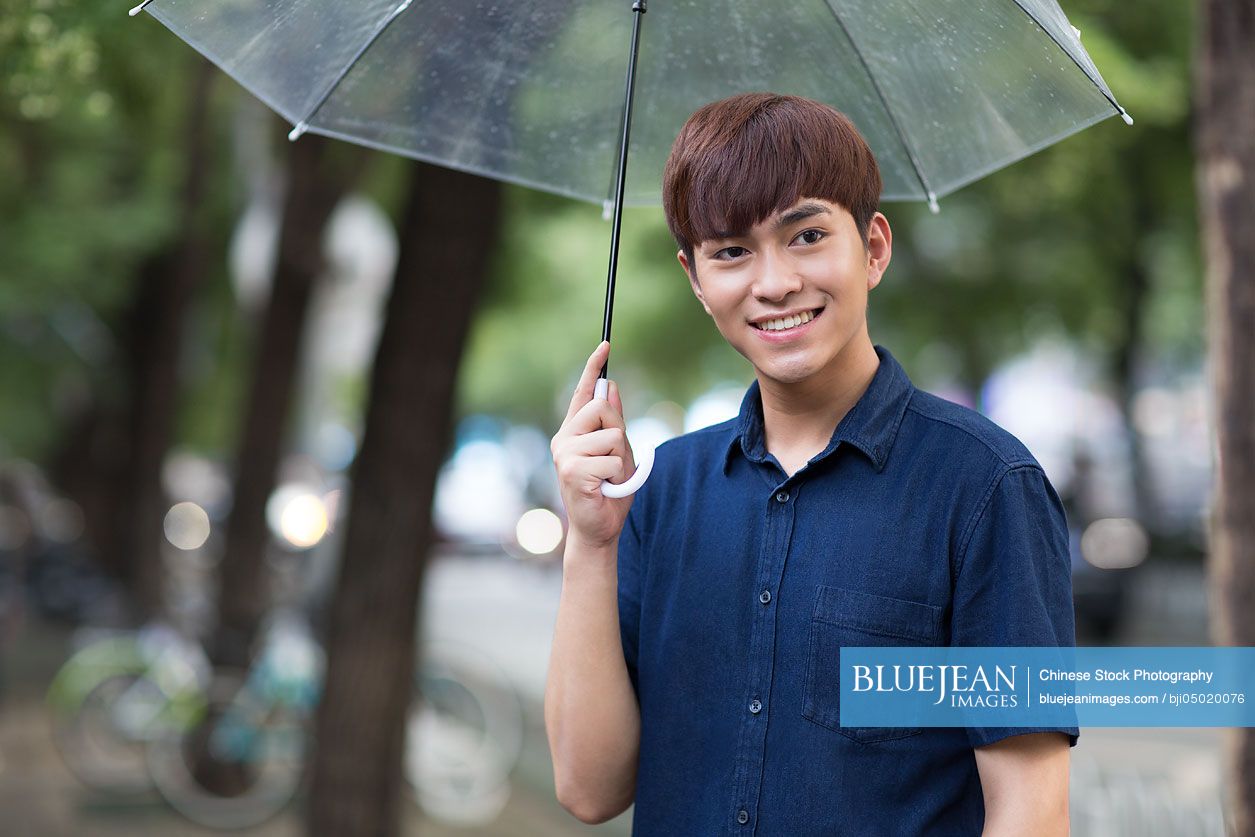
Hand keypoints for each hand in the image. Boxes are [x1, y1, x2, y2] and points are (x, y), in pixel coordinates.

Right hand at [550, 341, 636, 550]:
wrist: (598, 528)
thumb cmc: (609, 492)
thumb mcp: (619, 453)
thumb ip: (614, 424)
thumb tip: (613, 388)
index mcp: (574, 431)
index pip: (584, 392)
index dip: (593, 367)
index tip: (605, 344)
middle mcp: (564, 438)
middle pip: (602, 409)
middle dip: (618, 432)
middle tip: (613, 461)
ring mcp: (565, 454)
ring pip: (613, 437)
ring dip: (621, 461)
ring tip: (609, 479)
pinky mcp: (571, 471)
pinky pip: (613, 461)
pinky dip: (619, 477)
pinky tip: (605, 489)